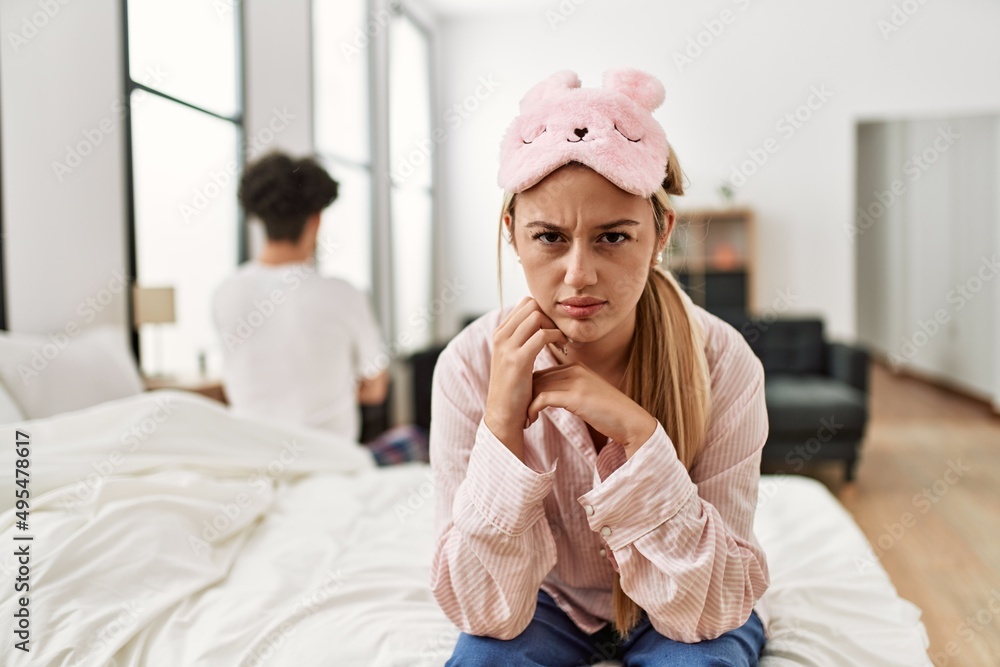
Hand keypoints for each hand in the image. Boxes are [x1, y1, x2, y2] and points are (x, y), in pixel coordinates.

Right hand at [484, 297, 569, 460]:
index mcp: (500, 333)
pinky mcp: (518, 360)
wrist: (503, 414)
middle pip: (531, 304)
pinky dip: (556, 337)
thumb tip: (539, 323)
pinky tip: (562, 348)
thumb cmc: (513, 388)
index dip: (543, 311)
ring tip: (562, 341)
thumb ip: (521, 339)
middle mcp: (501, 336)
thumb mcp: (513, 358)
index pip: (524, 304)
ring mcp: (507, 347)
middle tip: (560, 333)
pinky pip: (542, 335)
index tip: (553, 327)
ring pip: (536, 315)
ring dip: (554, 326)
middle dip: (550, 316)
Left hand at [527, 362, 657, 457]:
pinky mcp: (576, 397)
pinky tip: (531, 419)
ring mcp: (576, 382)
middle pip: (537, 376)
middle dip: (524, 395)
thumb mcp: (586, 395)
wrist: (630, 421)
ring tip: (525, 419)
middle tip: (519, 412)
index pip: (542, 371)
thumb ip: (568, 391)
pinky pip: (544, 398)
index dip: (528, 388)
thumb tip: (546, 396)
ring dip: (527, 403)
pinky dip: (533, 408)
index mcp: (576, 367)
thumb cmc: (608, 413)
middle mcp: (575, 370)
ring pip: (537, 385)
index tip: (523, 405)